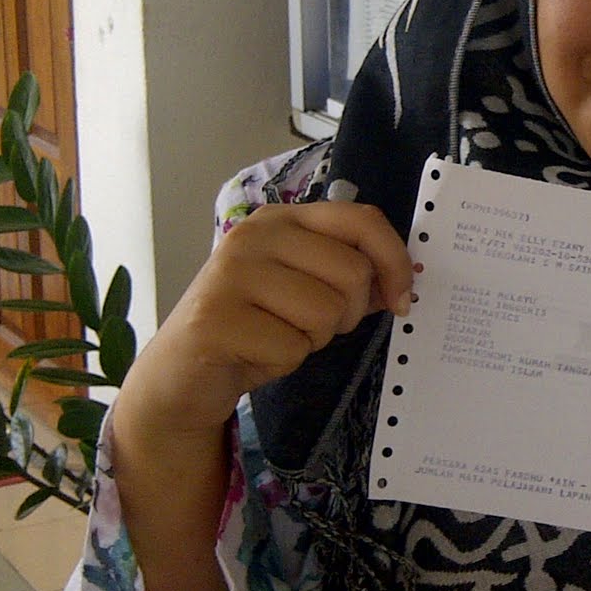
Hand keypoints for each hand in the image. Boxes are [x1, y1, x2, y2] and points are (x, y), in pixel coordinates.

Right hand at [115, 201, 413, 448]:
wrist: (185, 371)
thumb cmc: (257, 326)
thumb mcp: (309, 291)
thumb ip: (354, 276)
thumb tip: (406, 278)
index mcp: (282, 219)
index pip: (361, 219)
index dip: (395, 259)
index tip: (402, 297)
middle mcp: (254, 235)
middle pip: (352, 271)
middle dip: (347, 313)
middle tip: (311, 325)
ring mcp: (230, 273)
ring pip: (326, 311)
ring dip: (314, 338)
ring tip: (278, 334)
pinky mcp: (215, 318)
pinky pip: (293, 346)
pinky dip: (285, 360)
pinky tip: (256, 352)